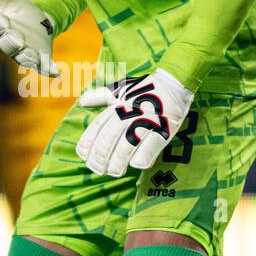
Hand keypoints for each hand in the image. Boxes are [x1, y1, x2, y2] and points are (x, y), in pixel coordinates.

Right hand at [0, 0, 59, 76]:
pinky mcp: (40, 58)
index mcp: (0, 28)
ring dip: (28, 57)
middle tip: (19, 40)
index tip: (4, 17)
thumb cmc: (18, 9)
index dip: (0, 23)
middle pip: (9, 45)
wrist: (38, 18)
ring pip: (24, 58)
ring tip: (34, 56)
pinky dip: (49, 70)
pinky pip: (44, 66)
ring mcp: (25, 52)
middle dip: (13, 42)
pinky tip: (56, 72)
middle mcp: (10, 43)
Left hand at [75, 68, 192, 176]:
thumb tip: (82, 101)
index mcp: (116, 106)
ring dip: (118, 161)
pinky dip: (142, 157)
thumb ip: (100, 96)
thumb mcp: (120, 89)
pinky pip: (150, 146)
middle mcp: (128, 113)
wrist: (173, 83)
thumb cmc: (144, 89)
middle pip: (109, 139)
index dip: (88, 144)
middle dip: (100, 157)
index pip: (97, 127)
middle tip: (98, 170)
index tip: (84, 156)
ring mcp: (145, 121)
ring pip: (127, 145)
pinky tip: (136, 165)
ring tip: (114, 172)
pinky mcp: (163, 127)